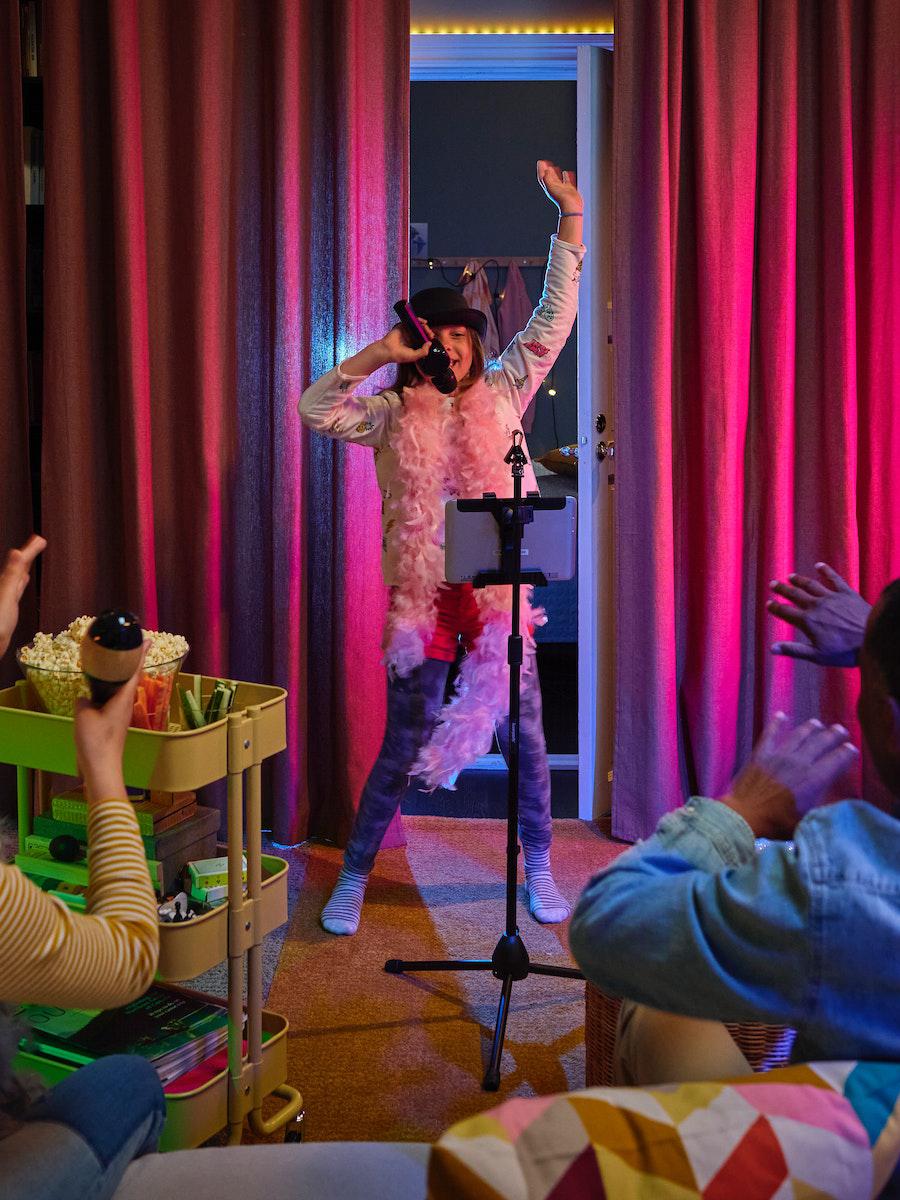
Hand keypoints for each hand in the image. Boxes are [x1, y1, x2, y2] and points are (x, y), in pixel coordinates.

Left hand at [0, 535, 45, 658]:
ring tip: (29, 557)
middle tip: (38, 542)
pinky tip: (23, 582)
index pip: (19, 562)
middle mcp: (3, 588)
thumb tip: (17, 551)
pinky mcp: (6, 607)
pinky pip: (16, 589)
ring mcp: (4, 597)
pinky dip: (20, 583)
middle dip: (27, 554)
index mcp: (4, 583)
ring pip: (15, 577)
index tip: (40, 539)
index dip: (30, 550)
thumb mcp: (5, 596)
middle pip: (17, 567)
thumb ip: (11, 575)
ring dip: (24, 567)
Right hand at [74, 642, 147, 801]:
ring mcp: (121, 716)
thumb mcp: (83, 715)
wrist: (102, 768)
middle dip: (130, 662)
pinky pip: (113, 701)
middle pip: (130, 678)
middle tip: (129, 645)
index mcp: (123, 699)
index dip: (140, 654)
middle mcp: (125, 705)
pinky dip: (108, 691)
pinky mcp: (114, 724)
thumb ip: (83, 701)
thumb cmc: (95, 740)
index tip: (146, 639)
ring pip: (121, 690)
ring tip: (113, 664)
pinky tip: (99, 691)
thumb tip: (85, 698)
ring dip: (119, 677)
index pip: (134, 671)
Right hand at [378, 322, 433, 365]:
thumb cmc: (398, 355)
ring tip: (426, 328)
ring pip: (418, 326)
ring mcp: (407, 331)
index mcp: (414, 345)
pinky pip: (412, 321)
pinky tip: (423, 322)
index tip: (431, 338)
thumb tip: (429, 343)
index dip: (428, 338)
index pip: (424, 339)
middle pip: (422, 332)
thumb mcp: (414, 356)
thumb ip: (423, 351)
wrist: (387, 350)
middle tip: (430, 333)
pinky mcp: (403, 326)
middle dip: (427, 331)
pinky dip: (418, 320)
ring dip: (424, 325)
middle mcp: (411, 337)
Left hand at [536, 159, 582, 212]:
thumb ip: (548, 177)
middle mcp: (555, 187)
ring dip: (557, 173)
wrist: (571, 206)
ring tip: (556, 167)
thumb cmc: (561, 198)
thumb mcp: (551, 186)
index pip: (543, 176)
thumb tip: (548, 169)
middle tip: (547, 163)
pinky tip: (567, 173)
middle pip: (550, 177)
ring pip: (558, 179)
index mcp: (549, 187)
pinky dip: (567, 176)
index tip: (541, 162)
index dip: (541, 169)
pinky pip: (568, 181)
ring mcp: (563, 189)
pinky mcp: (570, 190)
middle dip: (548, 170)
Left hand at [719, 712, 858, 838]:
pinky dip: (776, 724)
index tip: (851, 748)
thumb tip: (835, 800)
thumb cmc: (777, 823)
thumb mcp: (808, 819)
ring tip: (817, 723)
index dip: (846, 753)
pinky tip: (781, 715)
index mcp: (815, 779)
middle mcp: (800, 763)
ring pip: (799, 736)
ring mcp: (779, 756)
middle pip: (821, 743)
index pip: (836, 760)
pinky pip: (770, 734)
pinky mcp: (761, 754)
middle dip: (833, 735)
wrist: (745, 815)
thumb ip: (822, 806)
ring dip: (810, 728)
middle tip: (840, 730)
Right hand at [768, 563, 871, 665]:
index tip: (768, 604)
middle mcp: (816, 606)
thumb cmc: (844, 652)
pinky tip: (819, 566)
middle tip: (773, 584)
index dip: (775, 607)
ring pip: (811, 585)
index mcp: (807, 621)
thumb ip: (793, 650)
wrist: (872, 640)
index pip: (785, 612)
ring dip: (799, 580)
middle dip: (782, 589)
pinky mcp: (846, 593)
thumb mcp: (816, 655)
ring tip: (790, 576)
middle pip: (795, 594)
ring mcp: (831, 597)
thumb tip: (773, 648)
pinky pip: (834, 579)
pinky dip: (825, 571)